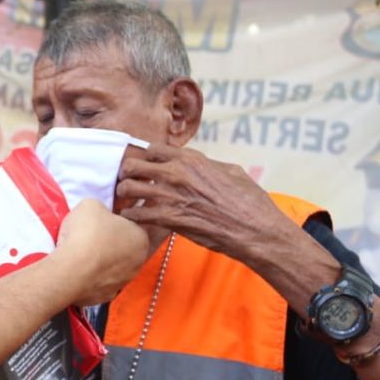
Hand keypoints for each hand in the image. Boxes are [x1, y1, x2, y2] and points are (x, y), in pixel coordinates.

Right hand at [55, 198, 149, 305]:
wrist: (71, 271)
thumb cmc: (86, 234)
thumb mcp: (92, 205)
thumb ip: (101, 208)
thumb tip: (100, 214)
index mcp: (141, 237)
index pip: (133, 224)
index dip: (117, 219)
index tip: (102, 219)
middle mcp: (138, 262)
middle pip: (125, 246)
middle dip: (111, 241)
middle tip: (92, 234)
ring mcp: (123, 282)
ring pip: (113, 266)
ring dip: (102, 260)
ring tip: (82, 252)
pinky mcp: (106, 296)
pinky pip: (99, 282)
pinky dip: (91, 276)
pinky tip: (79, 269)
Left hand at [113, 143, 295, 261]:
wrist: (255, 230)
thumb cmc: (249, 202)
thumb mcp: (231, 171)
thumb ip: (207, 164)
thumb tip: (198, 164)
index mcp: (191, 159)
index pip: (153, 149)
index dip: (146, 158)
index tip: (145, 167)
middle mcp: (176, 173)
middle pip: (133, 165)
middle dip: (127, 173)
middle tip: (128, 183)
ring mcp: (170, 196)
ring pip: (128, 188)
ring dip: (125, 195)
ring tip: (127, 202)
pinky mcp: (169, 219)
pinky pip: (136, 215)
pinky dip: (132, 217)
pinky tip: (135, 220)